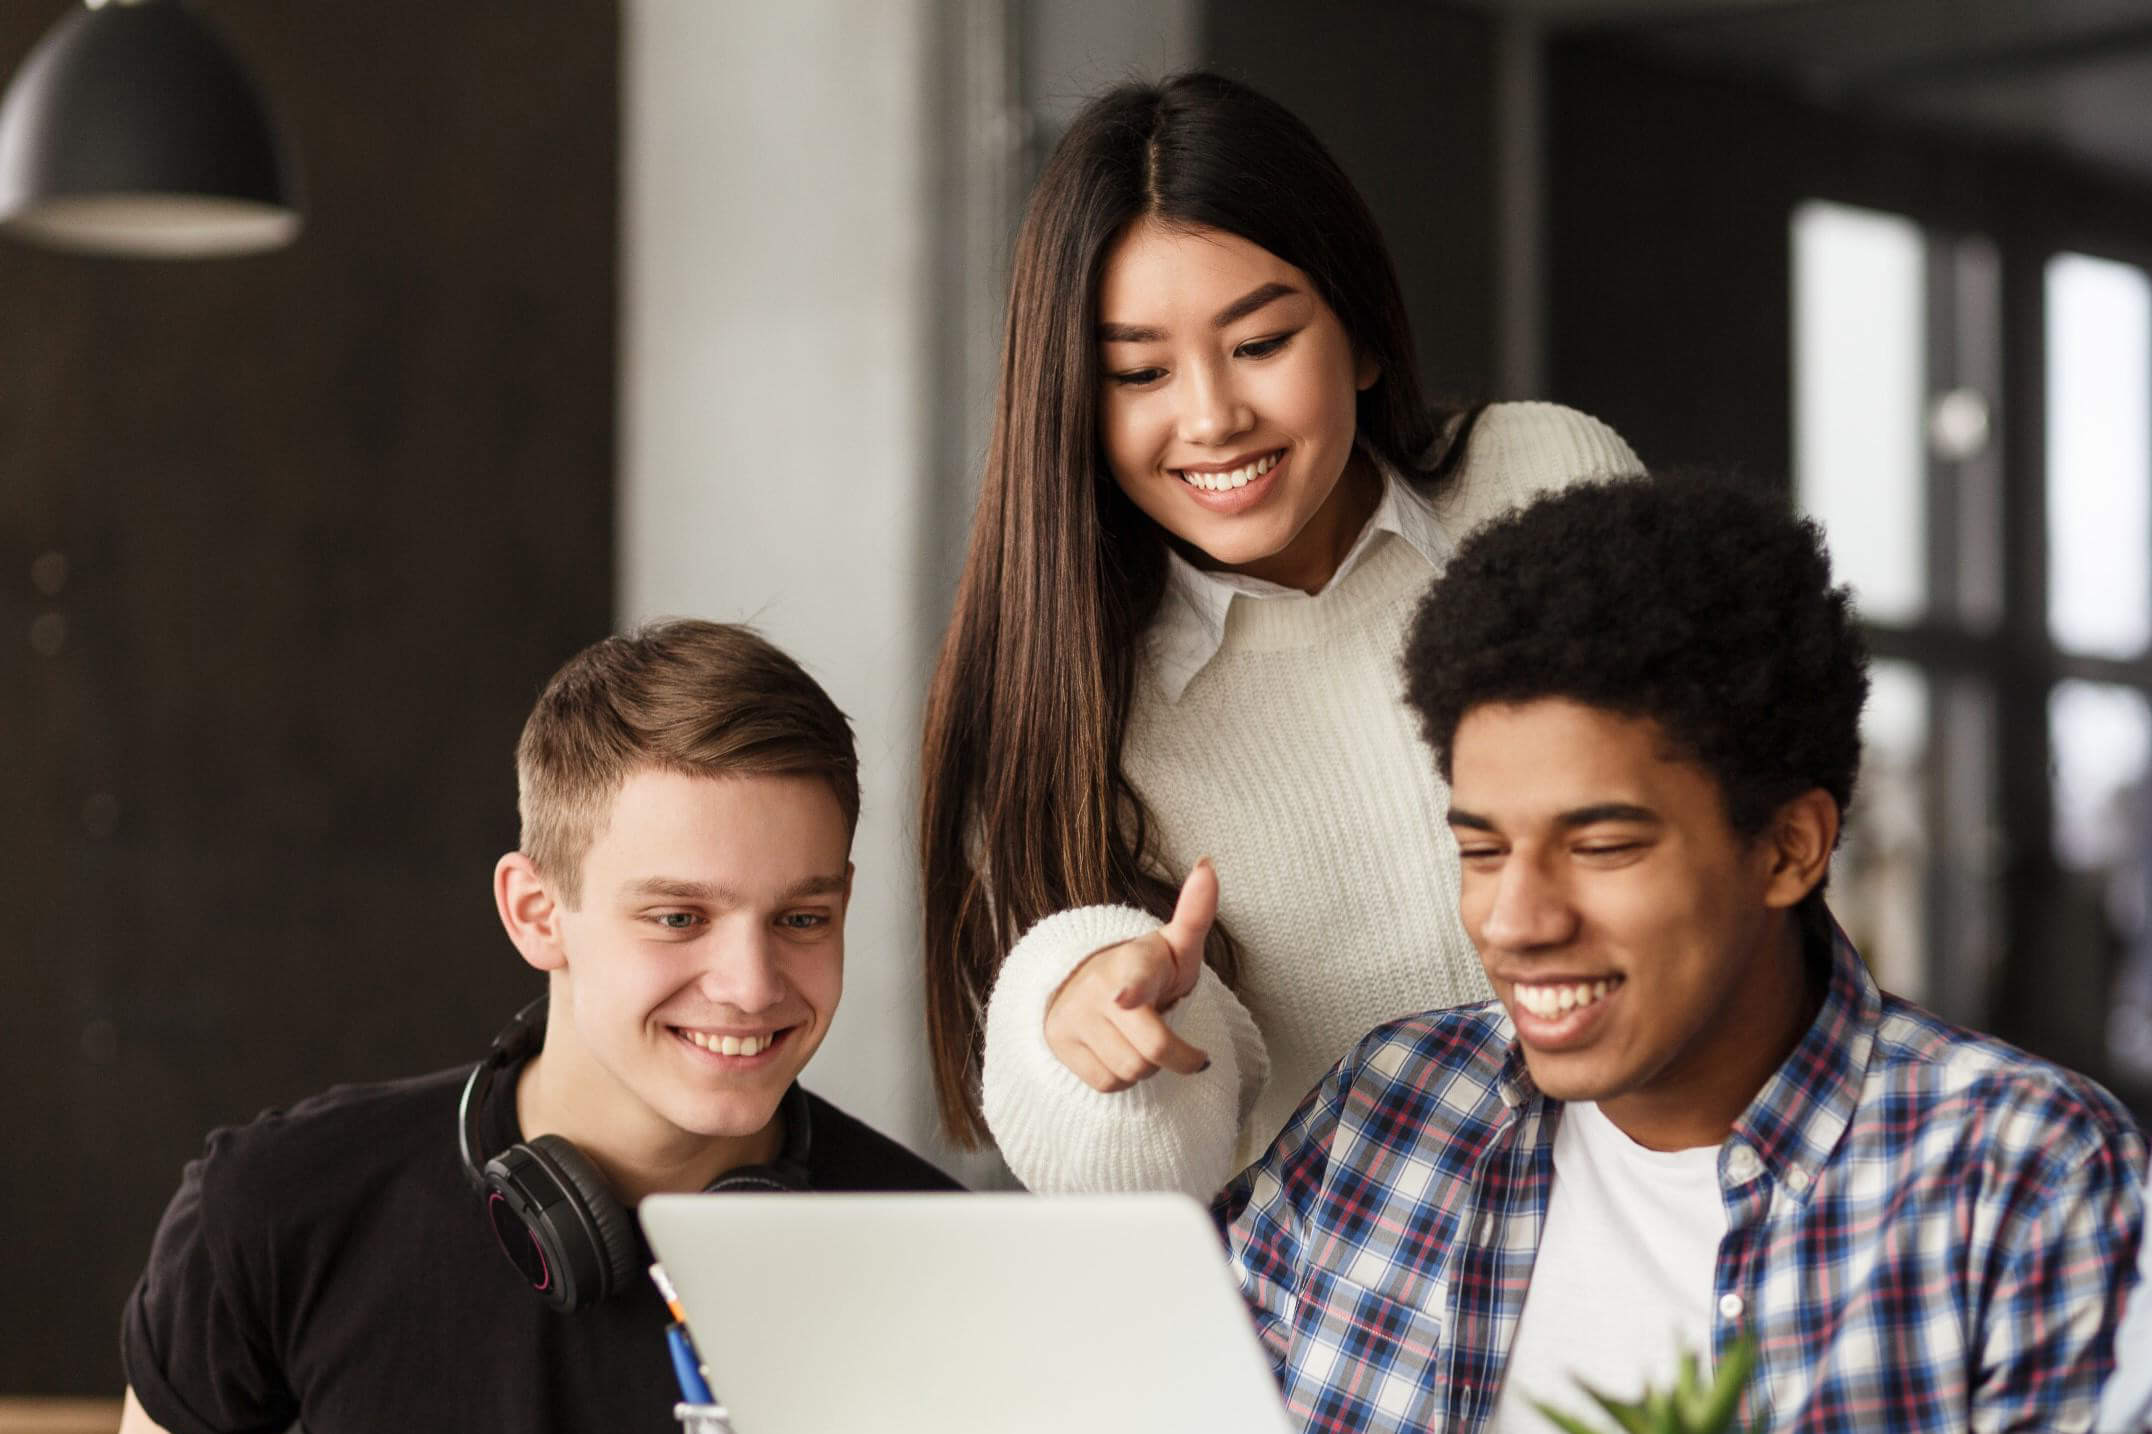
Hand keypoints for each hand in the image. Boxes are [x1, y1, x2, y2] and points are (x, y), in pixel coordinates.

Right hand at [1043, 860, 1218, 1091]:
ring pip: (1129, 1072)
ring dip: (1147, 1068)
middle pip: (1151, 1050)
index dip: (1131, 988)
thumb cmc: (1148, 969)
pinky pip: (1106, 1084)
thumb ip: (1195, 913)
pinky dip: (1122, 1078)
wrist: (1086, 982)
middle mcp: (1098, 988)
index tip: (1123, 998)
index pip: (1133, 976)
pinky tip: (1120, 1053)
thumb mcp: (1175, 946)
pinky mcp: (1058, 1043)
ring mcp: (1074, 1017)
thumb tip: (1208, 864)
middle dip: (1178, 1057)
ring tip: (1142, 1041)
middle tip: (1187, 1051)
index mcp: (1132, 961)